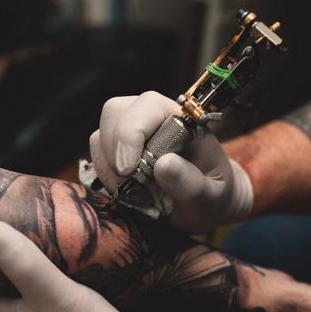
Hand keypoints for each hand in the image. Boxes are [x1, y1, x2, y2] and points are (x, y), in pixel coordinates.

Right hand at [90, 91, 253, 233]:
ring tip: (133, 190)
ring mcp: (132, 133)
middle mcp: (153, 118)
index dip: (131, 135)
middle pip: (114, 112)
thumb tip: (164, 164)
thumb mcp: (211, 195)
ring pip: (100, 135)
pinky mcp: (117, 151)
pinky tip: (126, 191)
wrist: (207, 204)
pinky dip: (104, 176)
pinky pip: (96, 156)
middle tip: (131, 182)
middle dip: (115, 150)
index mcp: (180, 118)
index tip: (129, 170)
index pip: (146, 107)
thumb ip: (191, 182)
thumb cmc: (213, 195)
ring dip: (108, 167)